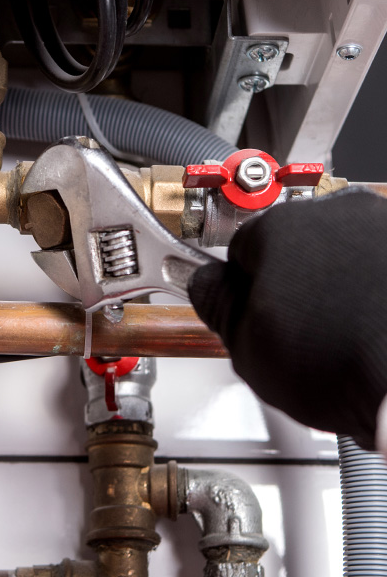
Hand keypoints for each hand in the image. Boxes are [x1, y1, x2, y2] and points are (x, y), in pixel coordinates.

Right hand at [188, 188, 386, 449]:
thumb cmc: (348, 362)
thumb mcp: (247, 349)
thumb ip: (217, 306)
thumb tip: (207, 284)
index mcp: (281, 227)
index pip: (239, 250)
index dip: (239, 289)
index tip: (246, 313)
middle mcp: (338, 214)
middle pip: (295, 248)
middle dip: (291, 286)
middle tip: (293, 336)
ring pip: (344, 256)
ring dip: (338, 288)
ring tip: (342, 341)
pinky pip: (381, 270)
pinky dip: (376, 294)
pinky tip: (374, 333)